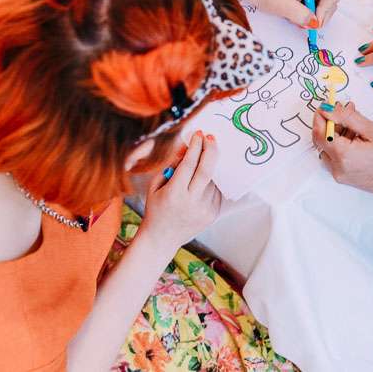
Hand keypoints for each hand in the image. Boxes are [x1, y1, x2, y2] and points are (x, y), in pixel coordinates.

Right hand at [137, 131, 222, 256]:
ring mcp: (204, 209)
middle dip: (210, 150)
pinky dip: (211, 182)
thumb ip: (171, 165)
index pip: (189, 164)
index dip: (195, 146)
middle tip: (211, 137)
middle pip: (207, 170)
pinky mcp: (212, 214)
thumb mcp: (155, 185)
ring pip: (212, 180)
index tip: (199, 134)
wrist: (162, 239)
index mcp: (174, 194)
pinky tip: (202, 182)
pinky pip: (216, 191)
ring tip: (201, 164)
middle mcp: (191, 202)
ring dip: (209, 168)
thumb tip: (187, 148)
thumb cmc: (156, 209)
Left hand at [241, 0, 339, 28]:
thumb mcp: (284, 5)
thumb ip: (302, 15)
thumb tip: (315, 24)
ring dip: (310, 18)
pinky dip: (305, 18)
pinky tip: (292, 17)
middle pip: (329, 5)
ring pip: (321, 11)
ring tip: (294, 18)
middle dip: (319, 16)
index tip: (314, 23)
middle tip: (304, 24)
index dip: (326, 12)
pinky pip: (311, 12)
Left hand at [312, 102, 372, 198]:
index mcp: (344, 156)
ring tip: (355, 125)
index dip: (320, 116)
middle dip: (329, 122)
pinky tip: (355, 138)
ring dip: (335, 134)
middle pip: (321, 140)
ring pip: (327, 148)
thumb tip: (328, 108)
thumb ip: (347, 117)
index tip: (327, 104)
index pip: (320, 132)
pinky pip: (334, 158)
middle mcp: (338, 168)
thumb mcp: (372, 130)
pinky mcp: (344, 178)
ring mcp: (340, 176)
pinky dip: (340, 145)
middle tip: (343, 109)